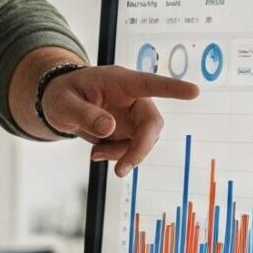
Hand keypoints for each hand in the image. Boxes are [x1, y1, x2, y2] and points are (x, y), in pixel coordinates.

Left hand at [40, 65, 200, 176]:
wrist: (57, 103)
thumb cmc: (61, 95)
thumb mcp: (63, 104)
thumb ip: (84, 114)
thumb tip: (109, 128)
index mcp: (120, 82)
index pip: (149, 83)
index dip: (172, 88)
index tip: (194, 91)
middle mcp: (132, 98)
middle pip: (151, 123)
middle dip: (139, 148)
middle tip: (121, 170)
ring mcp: (133, 115)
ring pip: (144, 141)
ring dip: (123, 154)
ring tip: (94, 154)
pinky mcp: (130, 130)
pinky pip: (132, 149)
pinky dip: (117, 156)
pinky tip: (96, 153)